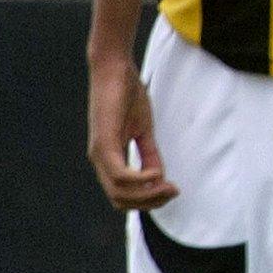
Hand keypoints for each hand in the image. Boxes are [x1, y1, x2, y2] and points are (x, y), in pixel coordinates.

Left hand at [87, 53, 177, 210]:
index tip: (172, 190)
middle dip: (149, 202)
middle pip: (120, 199)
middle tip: (173, 192)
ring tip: (169, 186)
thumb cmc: (127, 95)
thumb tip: (158, 176)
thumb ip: (148, 152)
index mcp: (108, 158)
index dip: (147, 200)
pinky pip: (119, 173)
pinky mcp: (104, 142)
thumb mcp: (143, 128)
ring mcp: (99, 153)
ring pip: (119, 192)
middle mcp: (99, 160)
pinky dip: (139, 179)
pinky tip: (155, 173)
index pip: (122, 194)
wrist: (114, 70)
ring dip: (147, 194)